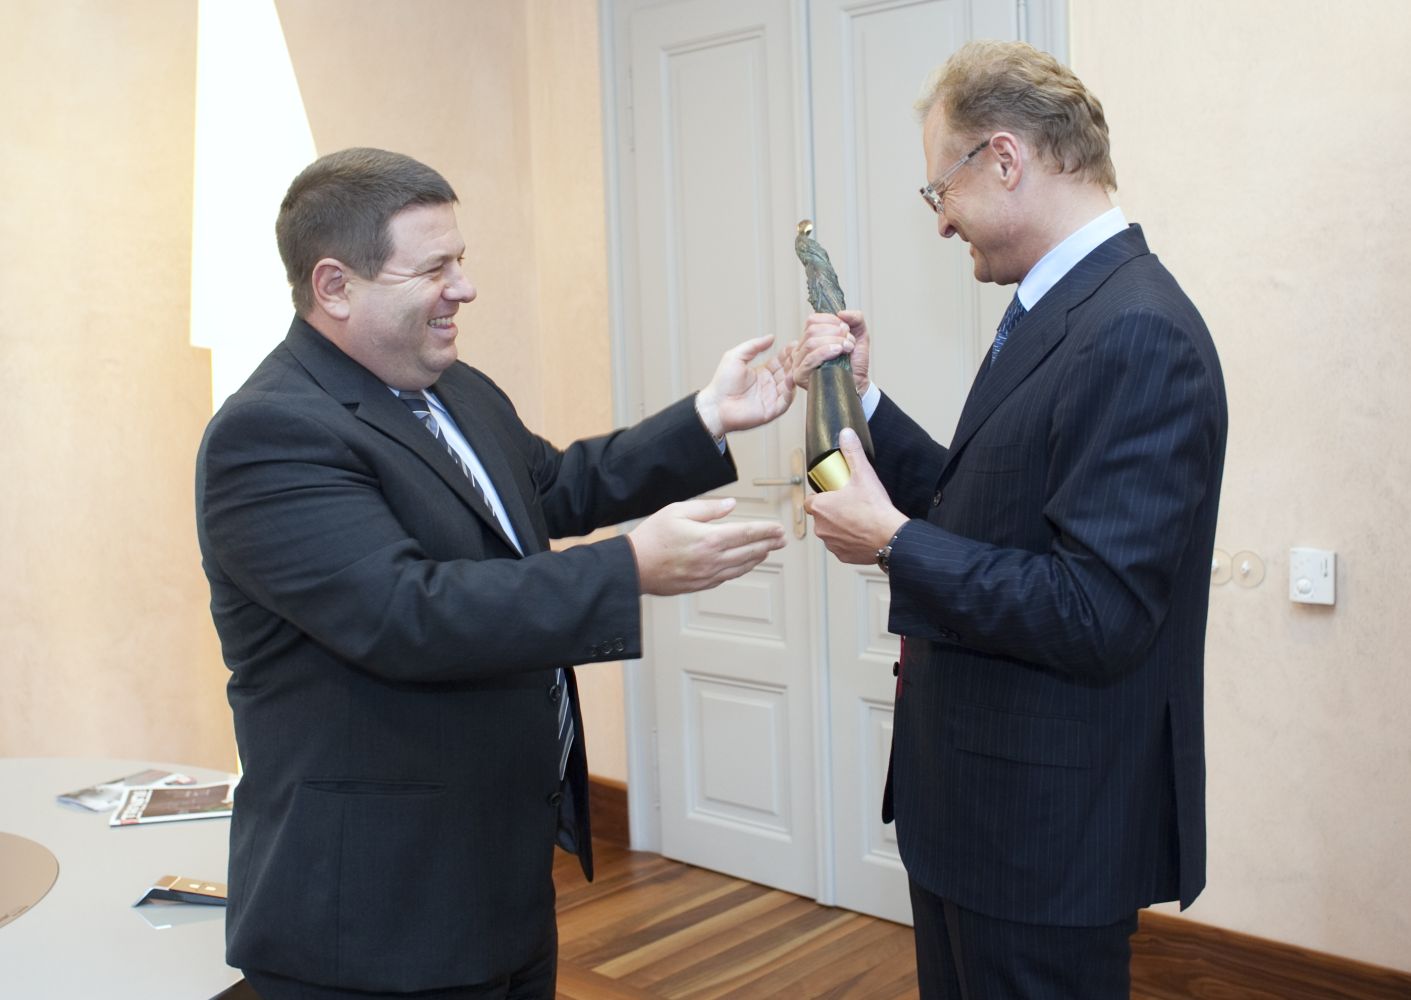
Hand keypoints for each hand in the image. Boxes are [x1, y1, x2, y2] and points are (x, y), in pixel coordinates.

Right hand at [628, 497, 786, 595]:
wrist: (634, 567)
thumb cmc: (652, 537)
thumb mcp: (677, 511)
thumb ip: (708, 508)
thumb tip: (731, 505)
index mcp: (709, 539)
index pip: (746, 533)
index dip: (765, 530)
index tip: (778, 528)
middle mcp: (713, 559)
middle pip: (749, 551)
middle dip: (768, 544)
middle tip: (782, 540)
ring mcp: (708, 575)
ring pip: (742, 566)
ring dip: (758, 557)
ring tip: (768, 551)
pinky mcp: (701, 584)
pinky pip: (728, 576)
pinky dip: (742, 569)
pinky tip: (746, 564)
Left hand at [694, 336, 796, 436]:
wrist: (715, 406)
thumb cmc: (721, 384)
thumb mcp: (736, 356)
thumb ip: (753, 345)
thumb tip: (770, 337)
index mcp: (762, 372)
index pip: (781, 360)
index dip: (789, 352)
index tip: (796, 344)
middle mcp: (769, 385)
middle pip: (788, 371)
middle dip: (796, 362)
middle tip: (802, 353)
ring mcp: (771, 398)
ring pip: (790, 385)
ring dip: (795, 375)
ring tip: (799, 365)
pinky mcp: (771, 410)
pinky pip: (785, 401)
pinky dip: (790, 392)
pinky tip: (791, 381)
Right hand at [790, 310, 870, 395]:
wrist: (858, 384)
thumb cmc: (855, 363)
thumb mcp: (860, 335)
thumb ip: (856, 319)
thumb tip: (841, 313)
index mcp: (811, 338)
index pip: (812, 320)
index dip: (831, 320)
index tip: (846, 329)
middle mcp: (802, 349)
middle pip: (811, 330)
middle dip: (835, 332)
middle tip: (849, 341)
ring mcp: (799, 362)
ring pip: (811, 343)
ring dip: (833, 342)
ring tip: (847, 348)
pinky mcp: (800, 375)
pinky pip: (810, 359)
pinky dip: (825, 352)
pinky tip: (837, 352)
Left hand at [804, 428, 905, 563]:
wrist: (890, 537)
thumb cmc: (874, 508)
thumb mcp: (863, 474)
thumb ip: (852, 452)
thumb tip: (846, 434)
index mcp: (821, 507)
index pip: (811, 501)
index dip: (822, 496)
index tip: (834, 494)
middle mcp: (821, 527)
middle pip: (821, 516)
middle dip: (833, 511)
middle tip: (850, 504)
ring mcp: (831, 544)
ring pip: (831, 532)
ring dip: (840, 527)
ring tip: (859, 519)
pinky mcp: (843, 556)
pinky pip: (842, 546)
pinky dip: (849, 541)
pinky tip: (862, 534)